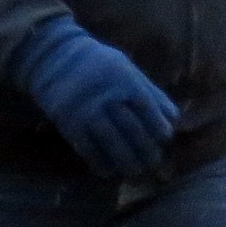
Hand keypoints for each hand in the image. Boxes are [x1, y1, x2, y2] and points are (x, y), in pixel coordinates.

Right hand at [15, 16, 179, 182]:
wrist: (52, 56)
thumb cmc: (98, 64)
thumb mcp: (127, 69)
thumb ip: (150, 92)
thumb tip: (173, 120)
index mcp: (126, 83)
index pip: (150, 113)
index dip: (160, 130)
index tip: (162, 139)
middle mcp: (108, 98)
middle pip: (134, 132)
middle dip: (146, 151)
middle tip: (151, 162)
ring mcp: (87, 111)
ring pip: (112, 144)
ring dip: (126, 162)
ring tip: (133, 170)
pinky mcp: (68, 123)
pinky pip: (87, 148)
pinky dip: (99, 163)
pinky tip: (107, 170)